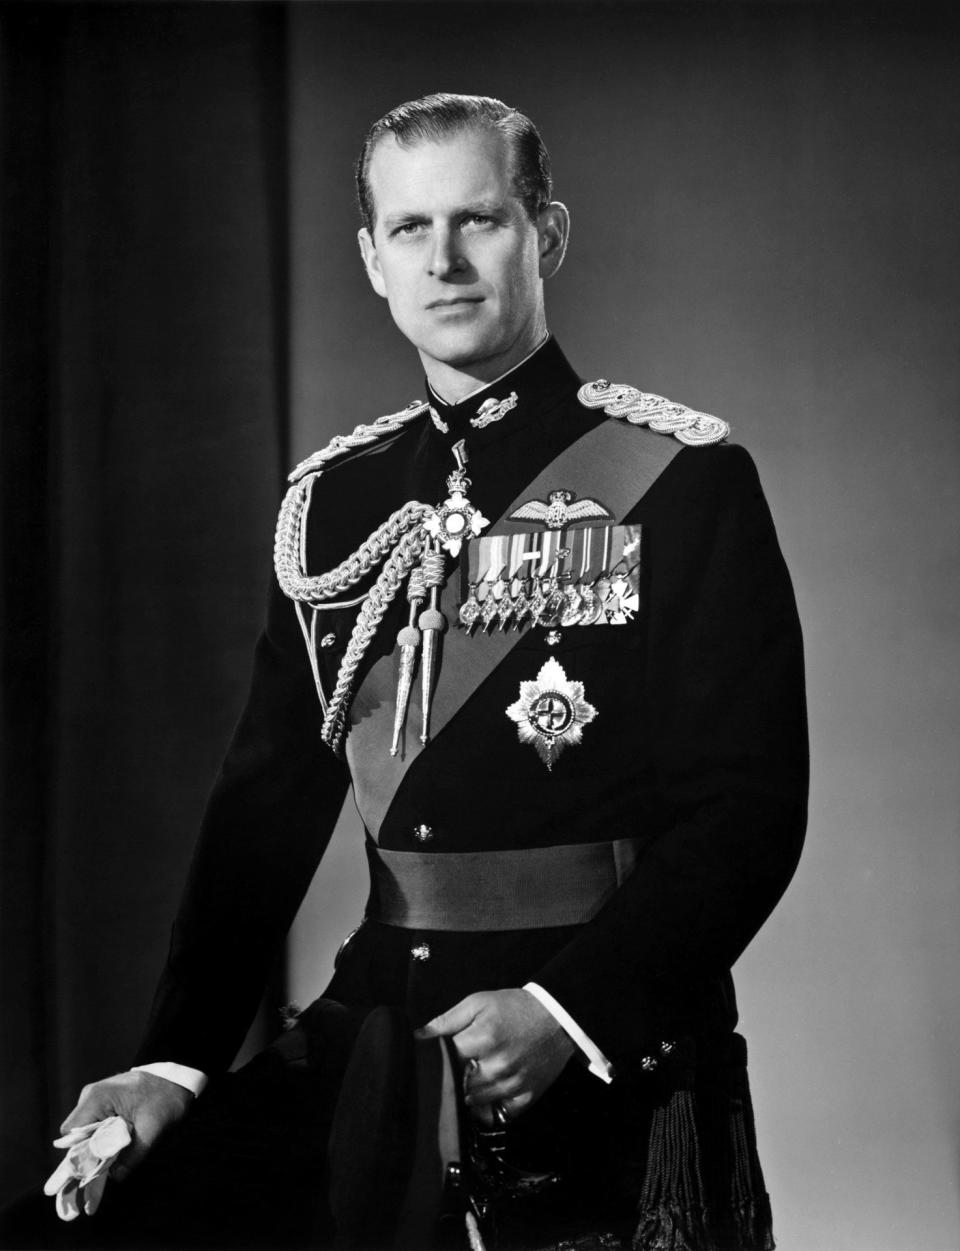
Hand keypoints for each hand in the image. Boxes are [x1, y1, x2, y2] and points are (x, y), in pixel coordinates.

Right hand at [59, 1070, 192, 1181]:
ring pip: (85, 1132)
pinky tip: (120, 1141)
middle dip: (90, 1152)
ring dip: (98, 1145)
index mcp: (97, 1098)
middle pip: (76, 1135)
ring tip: (119, 1150)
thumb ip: (133, 1156)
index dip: (80, 1154)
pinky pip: (94, 1126)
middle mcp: (90, 1096)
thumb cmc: (165, 1098)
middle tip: (110, 1163)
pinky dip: (103, 1137)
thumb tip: (115, 1177)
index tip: (95, 1167)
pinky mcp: (103, 1102)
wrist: (176, 1079)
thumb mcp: (153, 1129)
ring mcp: (96, 1098)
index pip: (71, 1134)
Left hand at [416, 989, 574, 1122]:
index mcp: (483, 1039)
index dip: (438, 1061)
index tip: (435, 1059)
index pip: (446, 1062)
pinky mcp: (527, 1097)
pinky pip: (500, 1115)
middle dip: (453, 1079)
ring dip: (469, 1093)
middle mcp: (498, 1066)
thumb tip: (418, 1037)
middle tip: (454, 1070)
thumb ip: (447, 1020)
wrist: (557, 1017)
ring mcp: (513, 1084)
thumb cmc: (514, 1007)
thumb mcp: (478, 1003)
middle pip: (459, 1086)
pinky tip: (488, 1095)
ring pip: (475, 1103)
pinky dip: (491, 1108)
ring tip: (471, 1079)